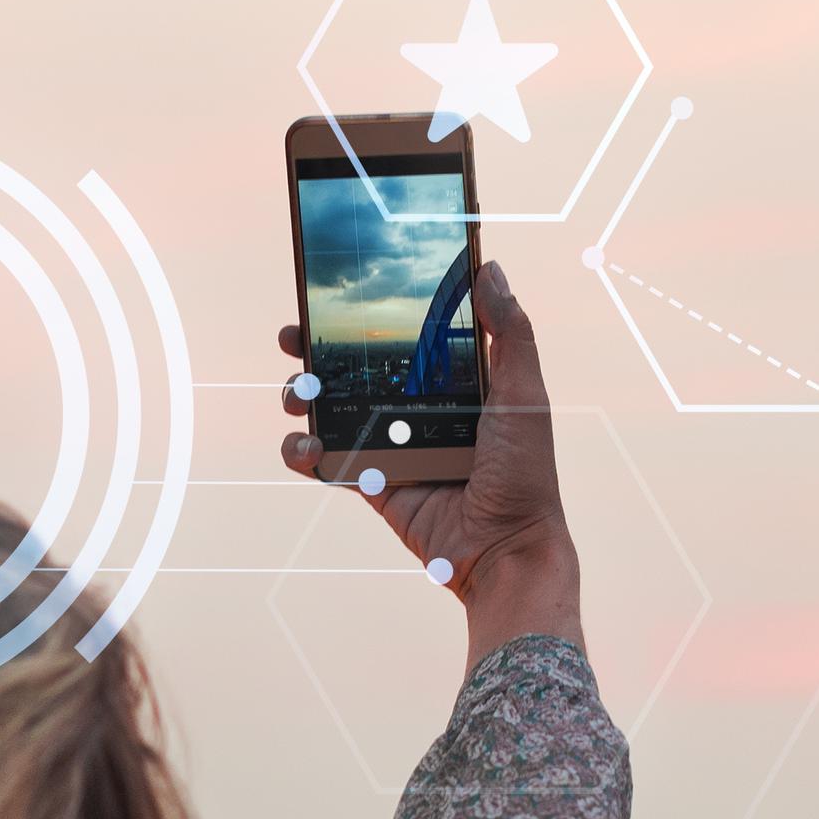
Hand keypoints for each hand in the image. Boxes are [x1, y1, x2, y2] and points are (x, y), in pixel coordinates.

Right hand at [278, 258, 584, 667]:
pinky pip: (327, 462)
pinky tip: (305, 444)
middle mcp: (417, 411)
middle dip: (316, 351)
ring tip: (299, 394)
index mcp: (453, 384)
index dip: (370, 316)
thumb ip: (510, 334)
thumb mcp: (523, 394)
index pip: (404, 338)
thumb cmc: (525, 472)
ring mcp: (391, 447)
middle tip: (294, 338)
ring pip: (331, 411)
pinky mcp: (372, 484)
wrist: (505, 550)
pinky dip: (303, 452)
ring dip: (302, 396)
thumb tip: (491, 269)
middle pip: (355, 370)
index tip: (338, 294)